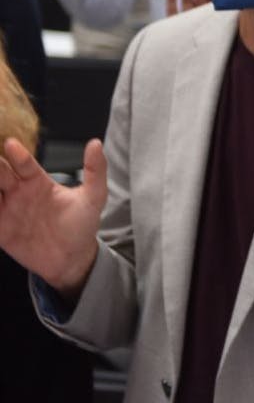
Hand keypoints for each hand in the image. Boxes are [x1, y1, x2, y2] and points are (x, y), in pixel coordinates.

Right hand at [0, 137, 105, 295]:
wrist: (72, 258)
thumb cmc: (82, 224)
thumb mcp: (94, 197)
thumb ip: (95, 170)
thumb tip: (95, 143)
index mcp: (38, 181)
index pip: (23, 163)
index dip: (17, 154)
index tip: (11, 144)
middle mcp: (19, 192)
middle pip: (0, 174)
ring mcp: (7, 210)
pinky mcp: (0, 229)